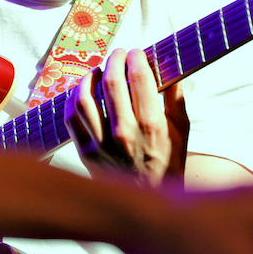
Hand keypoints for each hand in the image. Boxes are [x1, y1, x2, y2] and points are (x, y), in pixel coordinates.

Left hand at [65, 48, 170, 186]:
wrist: (150, 201)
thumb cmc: (168, 163)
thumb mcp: (181, 131)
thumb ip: (176, 98)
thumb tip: (170, 68)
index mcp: (151, 126)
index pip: (139, 78)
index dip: (136, 58)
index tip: (137, 52)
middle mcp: (124, 134)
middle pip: (111, 83)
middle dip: (115, 60)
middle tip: (118, 54)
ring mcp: (102, 144)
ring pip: (84, 98)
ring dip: (90, 77)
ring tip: (98, 70)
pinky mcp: (85, 153)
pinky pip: (70, 118)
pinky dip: (72, 99)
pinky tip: (81, 91)